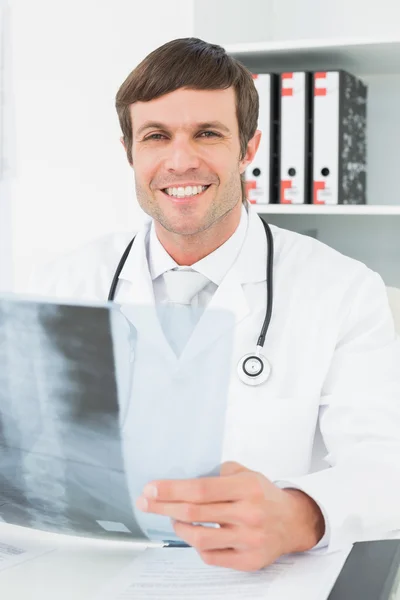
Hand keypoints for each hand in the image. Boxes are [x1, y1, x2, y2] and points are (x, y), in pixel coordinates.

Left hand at [136, 461, 324, 570]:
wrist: (294, 522)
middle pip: (194, 512)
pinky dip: (196, 545)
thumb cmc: (264, 494)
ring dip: (178, 526)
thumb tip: (185, 480)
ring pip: (199, 538)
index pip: (200, 489)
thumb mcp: (247, 473)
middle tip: (145, 502)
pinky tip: (193, 533)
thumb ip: (219, 473)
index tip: (151, 488)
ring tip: (172, 517)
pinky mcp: (248, 561)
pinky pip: (211, 556)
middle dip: (163, 506)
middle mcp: (248, 514)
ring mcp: (248, 540)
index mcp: (246, 488)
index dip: (171, 489)